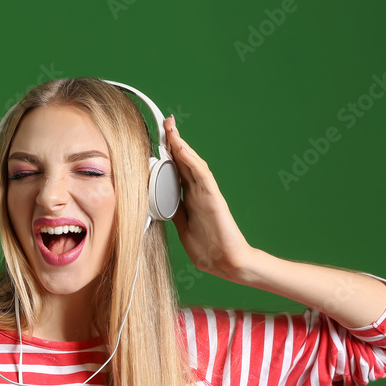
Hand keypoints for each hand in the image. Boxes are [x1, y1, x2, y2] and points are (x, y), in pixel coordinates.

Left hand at [163, 114, 255, 281]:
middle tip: (166, 123)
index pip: (176, 172)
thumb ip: (173, 211)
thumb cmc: (208, 248)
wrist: (228, 262)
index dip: (167, 155)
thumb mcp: (182, 227)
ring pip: (191, 164)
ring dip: (181, 145)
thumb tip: (158, 201)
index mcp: (189, 199)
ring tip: (171, 128)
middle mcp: (197, 192)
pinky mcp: (214, 199)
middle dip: (174, 142)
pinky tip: (182, 149)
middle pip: (183, 162)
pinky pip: (201, 176)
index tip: (159, 140)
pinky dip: (191, 161)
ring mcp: (206, 194)